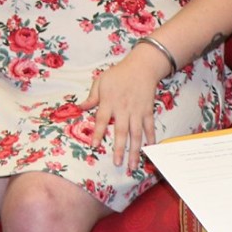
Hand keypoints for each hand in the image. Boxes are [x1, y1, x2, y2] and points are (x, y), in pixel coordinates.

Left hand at [85, 45, 165, 173]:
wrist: (142, 66)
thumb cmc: (118, 74)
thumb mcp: (101, 81)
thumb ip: (92, 96)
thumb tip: (80, 108)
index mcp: (109, 102)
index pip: (102, 119)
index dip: (98, 133)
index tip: (94, 146)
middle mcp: (123, 108)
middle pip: (121, 131)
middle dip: (120, 148)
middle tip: (117, 163)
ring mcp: (137, 111)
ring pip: (136, 133)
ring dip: (135, 150)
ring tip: (132, 165)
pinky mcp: (148, 111)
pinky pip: (149, 127)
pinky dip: (150, 138)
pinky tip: (150, 150)